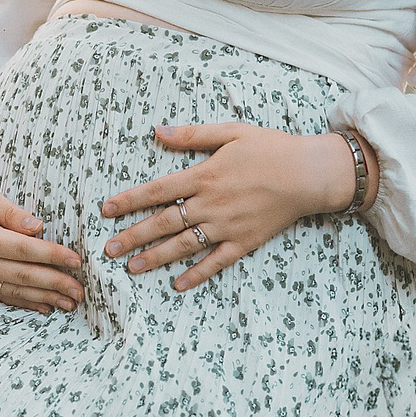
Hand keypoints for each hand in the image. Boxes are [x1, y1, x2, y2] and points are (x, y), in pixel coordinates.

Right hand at [0, 147, 86, 313]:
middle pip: (23, 275)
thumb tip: (36, 227)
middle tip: (82, 291)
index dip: (53, 256)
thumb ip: (8, 210)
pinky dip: (23, 302)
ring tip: (70, 304)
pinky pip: (1, 294)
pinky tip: (43, 308)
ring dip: (44, 298)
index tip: (77, 261)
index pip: (24, 250)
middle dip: (55, 284)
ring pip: (14, 289)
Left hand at [101, 120, 357, 292]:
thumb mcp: (230, 131)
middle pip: (163, 222)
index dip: (129, 201)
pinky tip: (177, 285)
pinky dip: (197, 274)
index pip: (157, 190)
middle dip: (132, 236)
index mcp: (204, 175)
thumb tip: (156, 131)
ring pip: (183, 245)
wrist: (309, 174)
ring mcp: (227, 226)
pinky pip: (216, 262)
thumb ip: (192, 135)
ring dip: (155, 257)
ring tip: (130, 267)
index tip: (106, 211)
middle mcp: (210, 204)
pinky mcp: (244, 242)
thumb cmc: (270, 148)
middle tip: (107, 249)